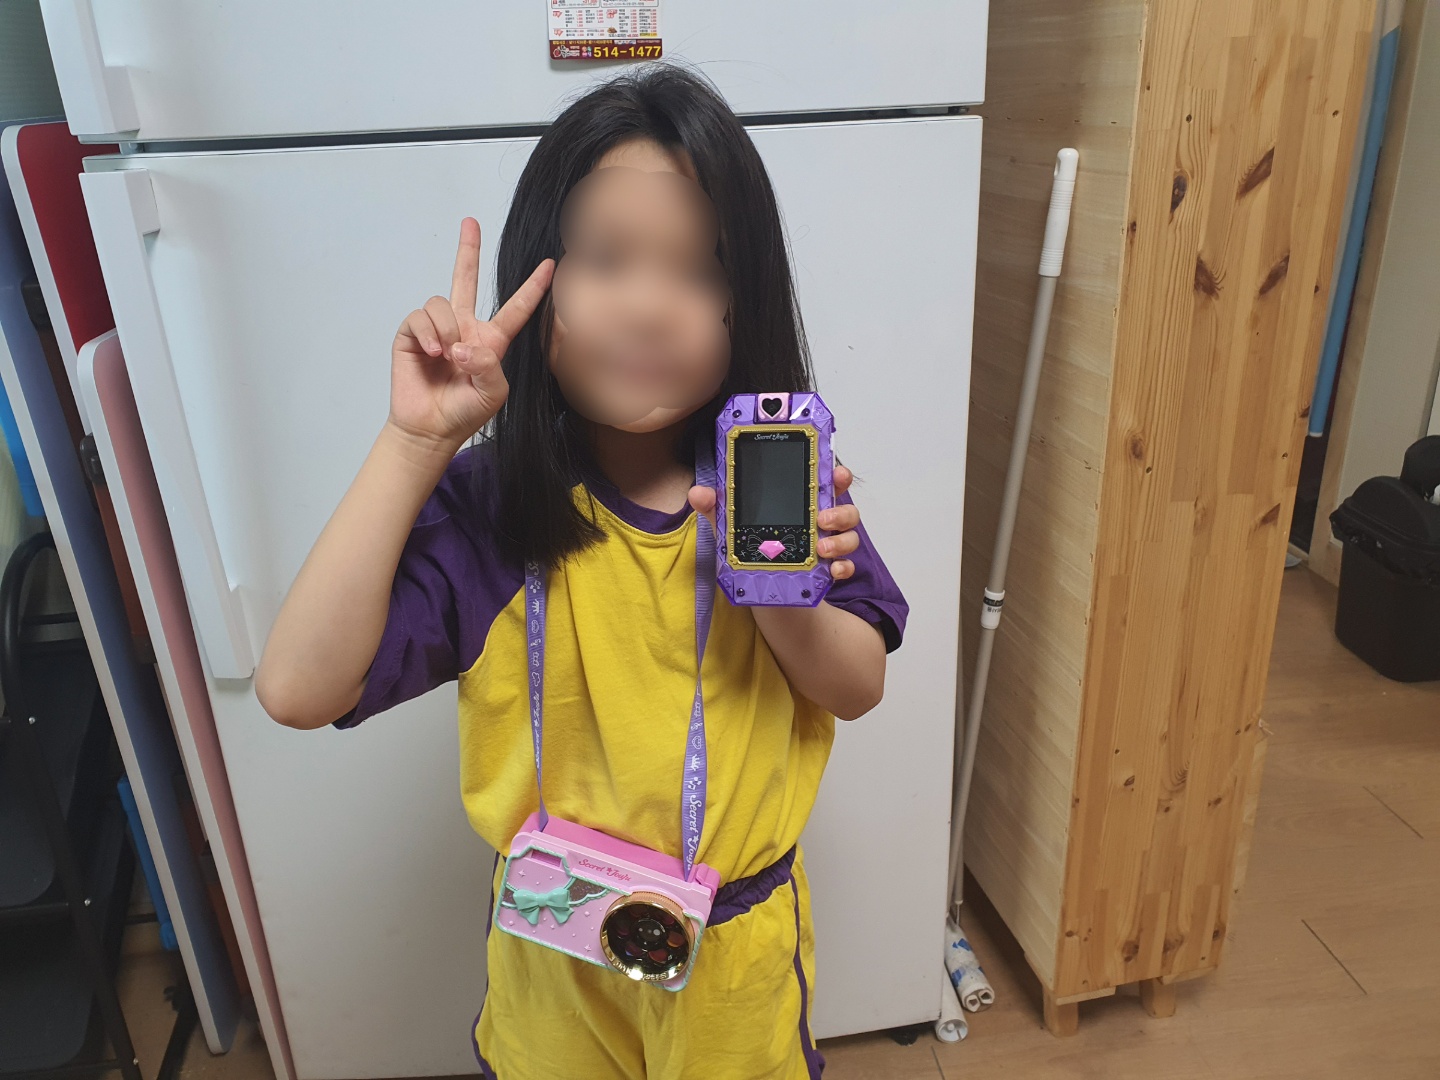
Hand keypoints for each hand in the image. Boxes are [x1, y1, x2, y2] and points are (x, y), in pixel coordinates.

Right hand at [389, 218, 553, 450]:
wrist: (431, 428)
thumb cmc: (464, 412)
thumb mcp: (493, 393)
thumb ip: (489, 367)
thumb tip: (463, 345)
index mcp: (490, 340)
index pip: (516, 309)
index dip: (532, 288)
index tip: (549, 265)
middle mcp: (464, 328)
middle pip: (466, 280)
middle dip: (468, 250)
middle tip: (470, 222)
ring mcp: (438, 329)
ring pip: (442, 302)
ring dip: (446, 327)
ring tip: (446, 355)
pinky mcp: (413, 335)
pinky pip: (420, 317)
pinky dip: (428, 333)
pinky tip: (432, 352)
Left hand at [688, 464, 862, 580]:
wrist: (765, 588)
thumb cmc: (755, 547)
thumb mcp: (732, 525)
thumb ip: (718, 507)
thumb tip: (698, 492)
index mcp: (802, 502)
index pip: (825, 482)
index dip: (836, 475)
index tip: (835, 472)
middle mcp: (821, 521)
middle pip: (845, 508)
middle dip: (840, 510)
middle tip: (823, 517)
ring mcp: (828, 545)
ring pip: (850, 537)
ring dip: (840, 541)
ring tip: (821, 548)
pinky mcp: (829, 570)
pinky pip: (846, 567)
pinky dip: (843, 568)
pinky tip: (832, 571)